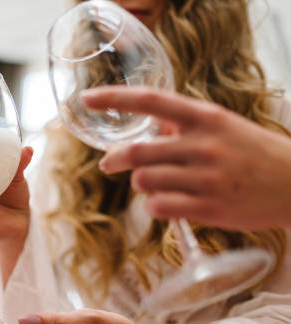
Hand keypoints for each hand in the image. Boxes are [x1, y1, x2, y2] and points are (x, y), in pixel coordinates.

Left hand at [86, 86, 290, 229]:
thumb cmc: (253, 153)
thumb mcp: (223, 126)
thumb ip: (184, 124)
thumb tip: (150, 124)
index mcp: (205, 118)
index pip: (151, 101)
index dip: (114, 98)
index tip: (87, 98)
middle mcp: (204, 145)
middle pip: (137, 151)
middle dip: (115, 158)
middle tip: (109, 163)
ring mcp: (207, 178)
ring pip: (144, 182)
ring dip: (141, 184)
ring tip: (156, 185)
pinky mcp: (209, 208)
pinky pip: (158, 207)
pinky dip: (153, 206)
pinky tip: (165, 204)